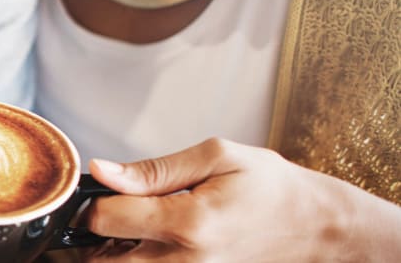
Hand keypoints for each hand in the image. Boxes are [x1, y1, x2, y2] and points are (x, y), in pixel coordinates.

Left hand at [84, 138, 392, 261]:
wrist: (317, 227)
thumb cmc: (272, 187)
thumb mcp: (217, 157)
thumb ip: (154, 169)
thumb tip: (102, 172)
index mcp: (188, 223)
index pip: (105, 220)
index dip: (91, 201)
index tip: (100, 187)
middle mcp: (185, 261)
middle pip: (102, 260)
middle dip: (94, 235)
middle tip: (110, 210)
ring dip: (114, 251)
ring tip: (132, 225)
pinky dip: (139, 260)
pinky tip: (151, 240)